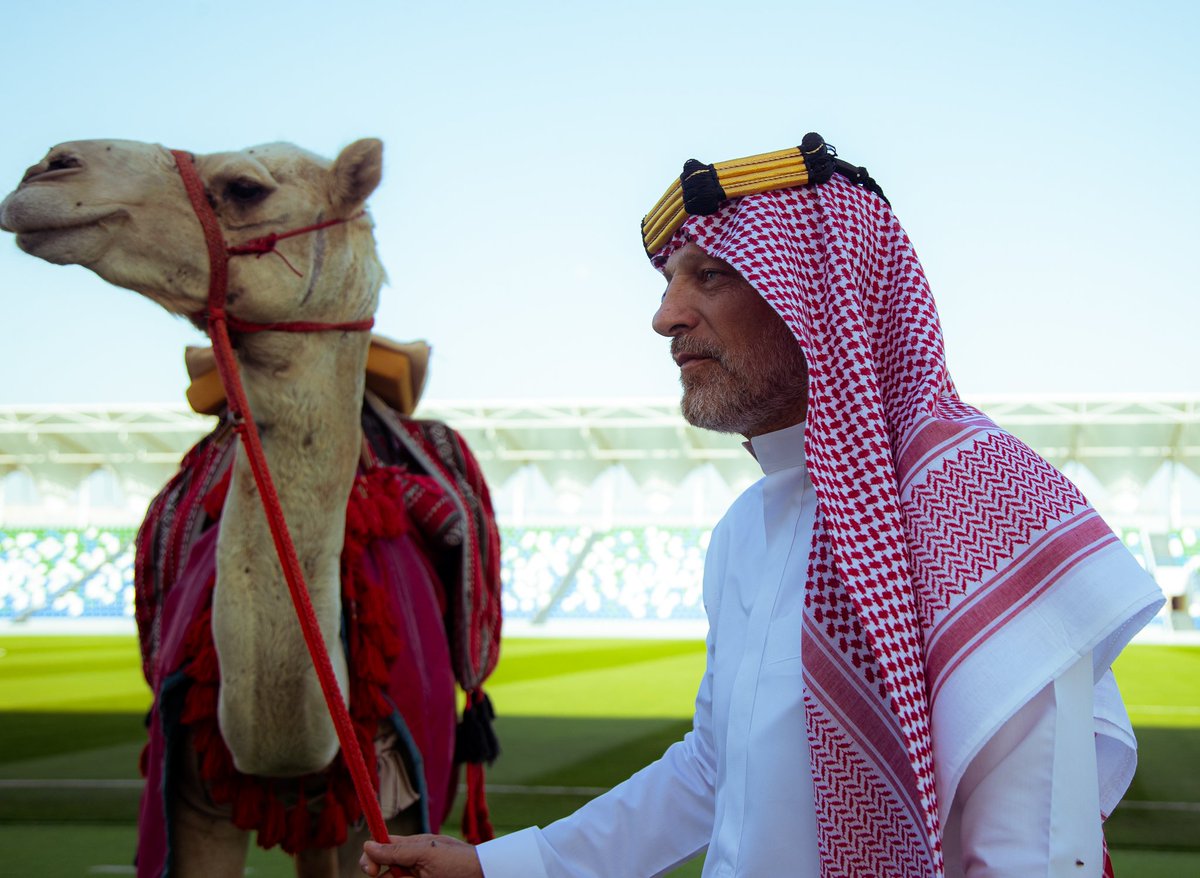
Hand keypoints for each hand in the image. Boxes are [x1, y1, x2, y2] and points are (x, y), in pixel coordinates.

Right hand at [360, 834, 483, 876]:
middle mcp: (410, 864)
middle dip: (380, 875)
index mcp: (411, 847)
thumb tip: (367, 845)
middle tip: (385, 877)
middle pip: (383, 871)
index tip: (372, 870)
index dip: (372, 857)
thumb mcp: (426, 853)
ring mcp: (416, 877)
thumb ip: (397, 850)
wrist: (482, 877)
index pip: (381, 848)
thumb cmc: (459, 861)